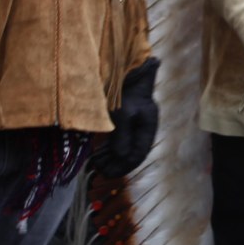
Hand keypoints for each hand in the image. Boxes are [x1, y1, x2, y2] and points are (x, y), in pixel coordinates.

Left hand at [92, 58, 158, 176]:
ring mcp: (134, 124)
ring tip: (96, 163)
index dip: (123, 167)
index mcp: (147, 128)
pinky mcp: (125, 119)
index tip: (107, 174)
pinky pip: (118, 139)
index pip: (138, 155)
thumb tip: (121, 157)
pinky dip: (108, 147)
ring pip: (124, 147)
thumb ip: (122, 137)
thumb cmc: (125, 90)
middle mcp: (143, 128)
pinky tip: (98, 152)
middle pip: (131, 154)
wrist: (125, 70)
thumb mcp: (123, 115)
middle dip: (115, 164)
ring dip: (110, 157)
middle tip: (99, 170)